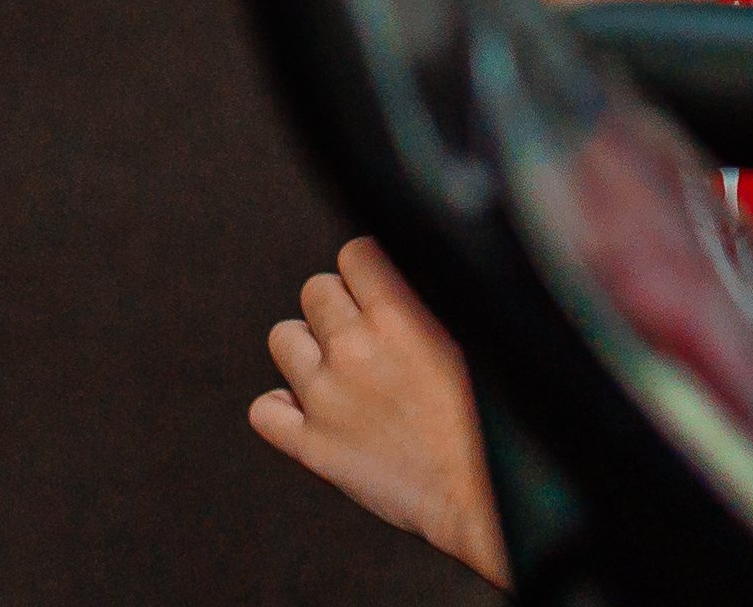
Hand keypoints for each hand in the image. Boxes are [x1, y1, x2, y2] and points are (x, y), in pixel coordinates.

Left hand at [251, 238, 507, 585]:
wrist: (480, 498)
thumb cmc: (488, 423)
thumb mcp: (469, 339)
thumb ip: (426, 301)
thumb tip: (402, 268)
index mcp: (398, 318)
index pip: (355, 254)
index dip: (367, 270)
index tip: (378, 290)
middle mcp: (353, 349)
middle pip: (315, 289)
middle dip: (337, 306)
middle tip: (365, 336)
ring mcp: (326, 398)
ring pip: (282, 337)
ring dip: (307, 348)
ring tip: (339, 371)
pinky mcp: (311, 446)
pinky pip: (264, 409)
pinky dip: (281, 408)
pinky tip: (308, 411)